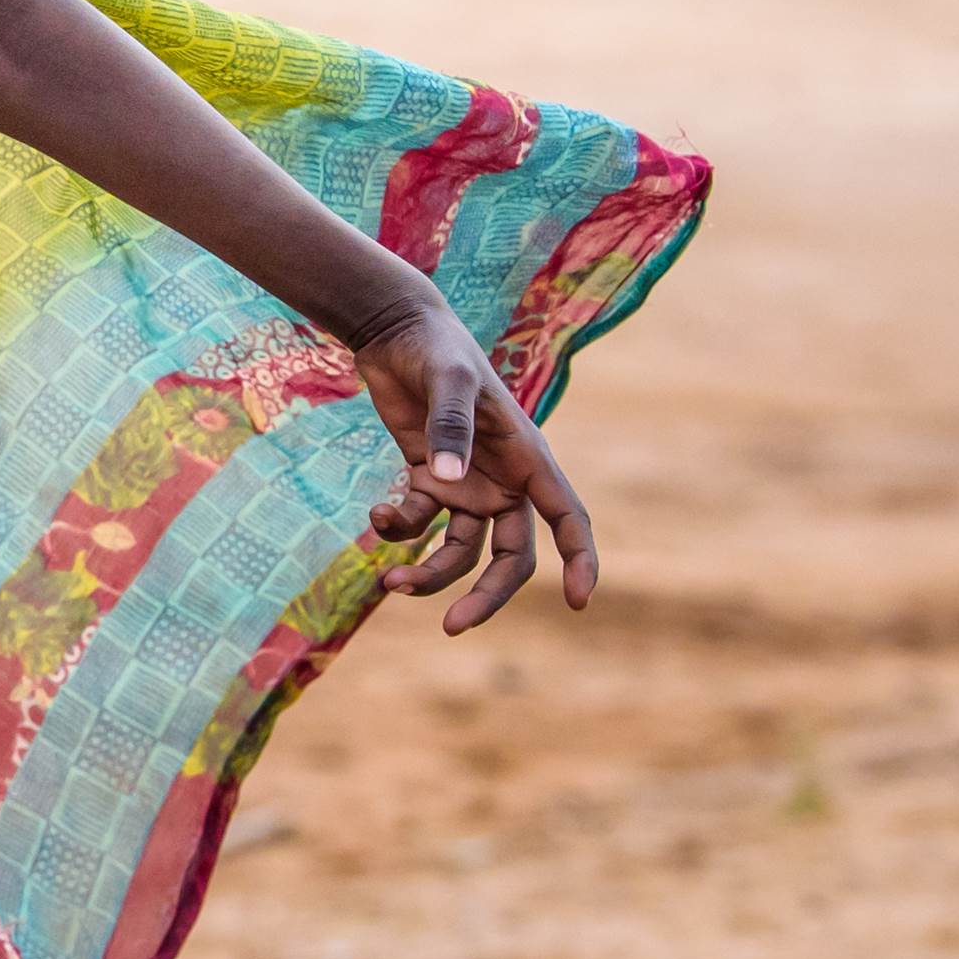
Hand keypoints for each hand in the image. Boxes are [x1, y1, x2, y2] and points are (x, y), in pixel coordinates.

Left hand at [352, 296, 596, 633]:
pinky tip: (377, 516)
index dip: (581, 560)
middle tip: (453, 626)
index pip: (567, 518)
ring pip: (460, 553)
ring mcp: (465, 485)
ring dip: (429, 574)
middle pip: (510, 557)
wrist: (394, 331)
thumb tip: (447, 482)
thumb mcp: (448, 380)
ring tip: (391, 582)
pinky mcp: (427, 481)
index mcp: (527, 458)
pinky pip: (419, 525)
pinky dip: (398, 530)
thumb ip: (451, 426)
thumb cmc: (435, 348)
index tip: (580, 601)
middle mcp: (502, 480)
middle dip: (486, 596)